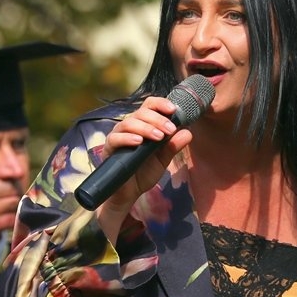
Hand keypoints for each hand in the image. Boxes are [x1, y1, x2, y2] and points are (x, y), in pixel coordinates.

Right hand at [95, 96, 193, 240]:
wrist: (130, 193)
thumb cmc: (144, 172)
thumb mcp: (163, 160)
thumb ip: (173, 147)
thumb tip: (188, 133)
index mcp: (144, 125)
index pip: (150, 106)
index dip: (161, 104)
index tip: (173, 110)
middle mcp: (130, 127)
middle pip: (141, 112)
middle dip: (158, 119)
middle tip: (170, 130)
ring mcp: (118, 136)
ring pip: (129, 122)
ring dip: (145, 127)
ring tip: (158, 137)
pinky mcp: (109, 148)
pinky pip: (115, 138)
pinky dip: (127, 138)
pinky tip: (139, 142)